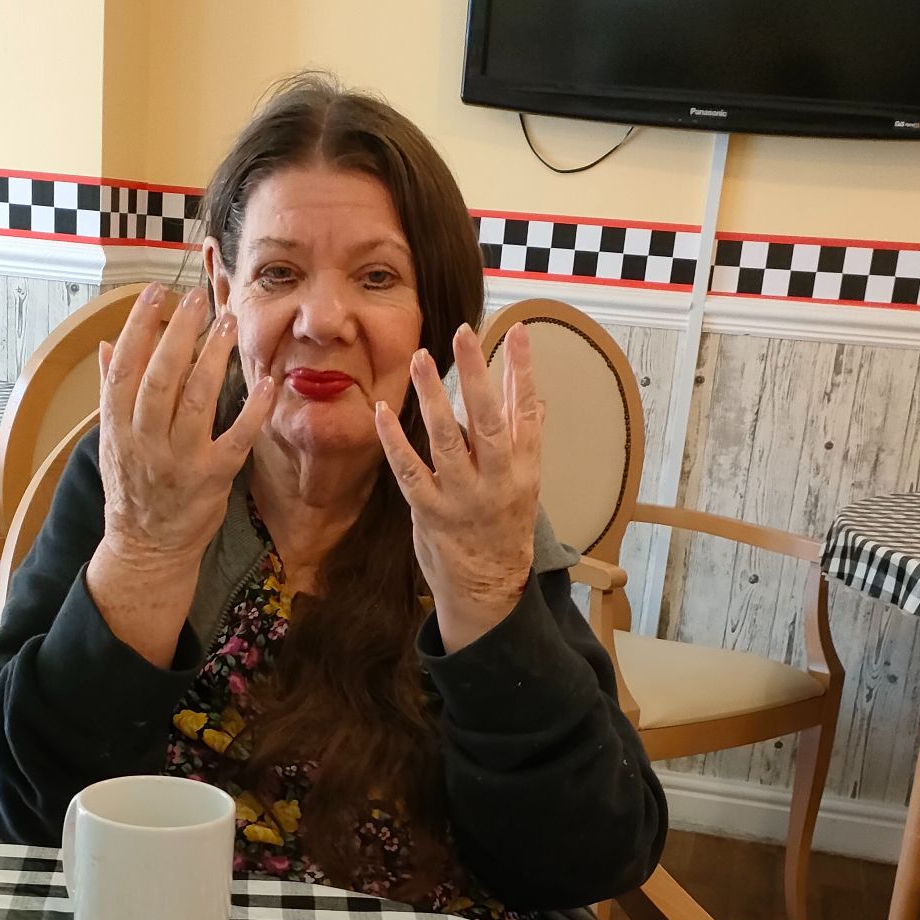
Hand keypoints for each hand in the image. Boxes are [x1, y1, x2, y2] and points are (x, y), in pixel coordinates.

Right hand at [94, 282, 273, 572]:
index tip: (154, 293)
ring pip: (196, 400)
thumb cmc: (133, 488)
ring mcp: (180, 460)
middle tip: (195, 297)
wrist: (148, 547)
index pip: (123, 367)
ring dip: (213, 358)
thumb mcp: (111, 440)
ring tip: (227, 322)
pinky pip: (236, 438)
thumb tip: (106, 344)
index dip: (138, 327)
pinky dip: (253, 411)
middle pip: (160, 377)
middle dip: (178, 333)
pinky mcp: (212, 478)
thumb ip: (109, 391)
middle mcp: (146, 441)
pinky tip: (266, 383)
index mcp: (118, 426)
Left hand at [374, 322, 542, 650]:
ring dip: (433, 398)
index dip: (522, 370)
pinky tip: (383, 411)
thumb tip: (536, 395)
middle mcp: (496, 482)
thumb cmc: (505, 530)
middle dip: (476, 375)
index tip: (516, 330)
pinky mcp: (429, 514)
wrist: (489, 590)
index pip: (526, 411)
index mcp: (524, 470)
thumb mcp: (526, 484)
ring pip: (447, 441)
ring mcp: (462, 499)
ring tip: (422, 358)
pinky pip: (409, 472)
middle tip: (465, 334)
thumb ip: (527, 438)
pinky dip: (395, 441)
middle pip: (489, 421)